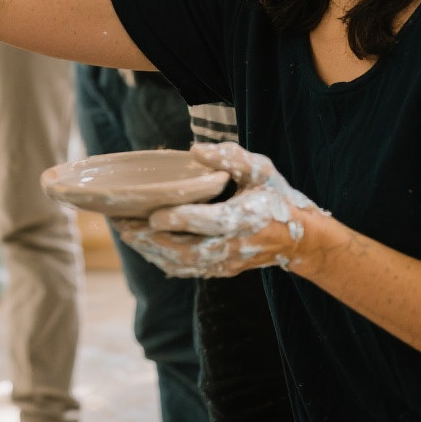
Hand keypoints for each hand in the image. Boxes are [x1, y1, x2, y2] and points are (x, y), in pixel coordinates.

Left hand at [113, 142, 321, 277]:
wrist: (298, 239)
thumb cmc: (275, 196)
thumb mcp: (261, 169)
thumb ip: (230, 158)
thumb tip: (195, 151)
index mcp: (246, 219)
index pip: (210, 223)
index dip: (181, 220)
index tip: (154, 213)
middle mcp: (233, 246)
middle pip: (187, 250)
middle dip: (152, 239)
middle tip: (122, 224)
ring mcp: (226, 263)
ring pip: (182, 264)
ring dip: (151, 250)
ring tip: (125, 232)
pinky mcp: (220, 270)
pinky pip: (186, 270)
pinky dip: (161, 259)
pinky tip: (143, 245)